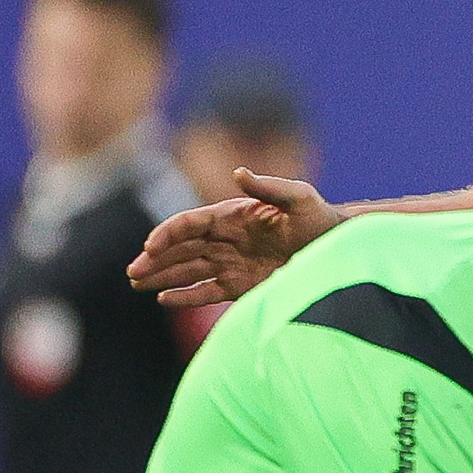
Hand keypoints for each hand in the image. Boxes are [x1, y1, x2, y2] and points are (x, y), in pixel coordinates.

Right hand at [128, 169, 338, 308]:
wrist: (339, 248)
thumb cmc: (318, 219)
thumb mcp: (298, 197)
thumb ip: (268, 186)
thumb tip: (237, 172)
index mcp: (230, 216)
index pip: (188, 224)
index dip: (167, 234)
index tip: (151, 248)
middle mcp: (224, 239)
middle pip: (180, 249)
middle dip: (155, 260)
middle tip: (133, 272)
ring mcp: (230, 263)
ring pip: (187, 270)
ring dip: (162, 277)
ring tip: (137, 285)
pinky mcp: (240, 286)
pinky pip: (206, 291)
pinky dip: (186, 296)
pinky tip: (165, 300)